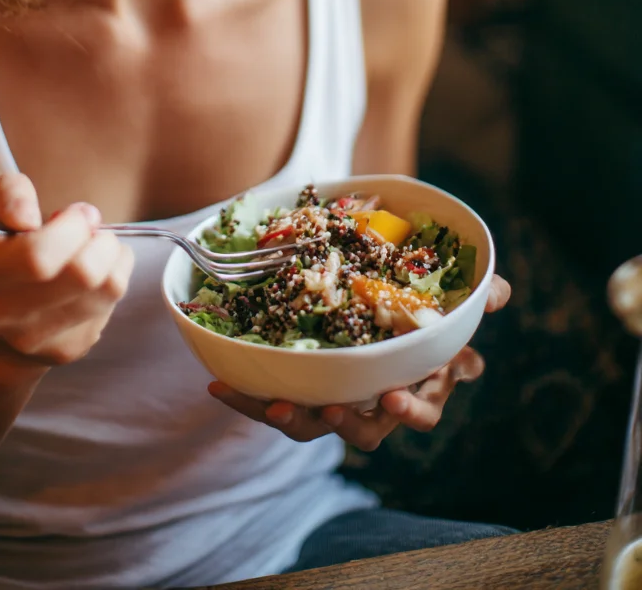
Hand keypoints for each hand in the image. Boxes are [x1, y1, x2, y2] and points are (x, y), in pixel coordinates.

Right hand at [0, 174, 133, 368]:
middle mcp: (0, 313)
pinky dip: (114, 279)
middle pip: (82, 274)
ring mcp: (35, 339)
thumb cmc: (1, 254)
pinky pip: (112, 306)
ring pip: (108, 289)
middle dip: (102, 240)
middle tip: (93, 229)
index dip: (72, 227)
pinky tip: (94, 276)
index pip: (38, 255)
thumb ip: (9, 195)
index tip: (77, 214)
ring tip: (97, 249)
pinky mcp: (67, 351)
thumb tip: (28, 218)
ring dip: (114, 257)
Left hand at [208, 273, 510, 448]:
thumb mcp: (449, 297)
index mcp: (418, 382)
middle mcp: (378, 402)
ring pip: (316, 424)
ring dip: (294, 418)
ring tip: (274, 404)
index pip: (423, 408)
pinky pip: (273, 399)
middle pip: (365, 429)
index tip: (394, 396)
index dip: (410, 408)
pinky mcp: (300, 391)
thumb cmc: (421, 308)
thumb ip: (476, 293)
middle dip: (346, 424)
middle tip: (329, 411)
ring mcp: (337, 400)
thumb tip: (500, 290)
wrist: (379, 302)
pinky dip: (247, 395)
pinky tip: (218, 382)